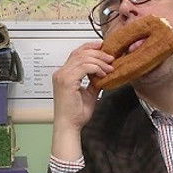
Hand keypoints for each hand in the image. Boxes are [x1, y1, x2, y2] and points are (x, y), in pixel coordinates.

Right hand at [51, 41, 113, 158]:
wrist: (69, 126)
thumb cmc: (75, 114)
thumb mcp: (89, 93)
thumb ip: (94, 82)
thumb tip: (103, 74)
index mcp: (63, 74)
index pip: (76, 53)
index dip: (90, 47)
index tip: (103, 47)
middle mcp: (61, 73)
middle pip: (80, 52)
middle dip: (98, 52)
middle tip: (111, 58)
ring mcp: (62, 76)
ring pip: (83, 58)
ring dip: (99, 61)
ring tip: (109, 67)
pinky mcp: (67, 81)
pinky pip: (84, 67)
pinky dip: (96, 68)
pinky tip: (103, 74)